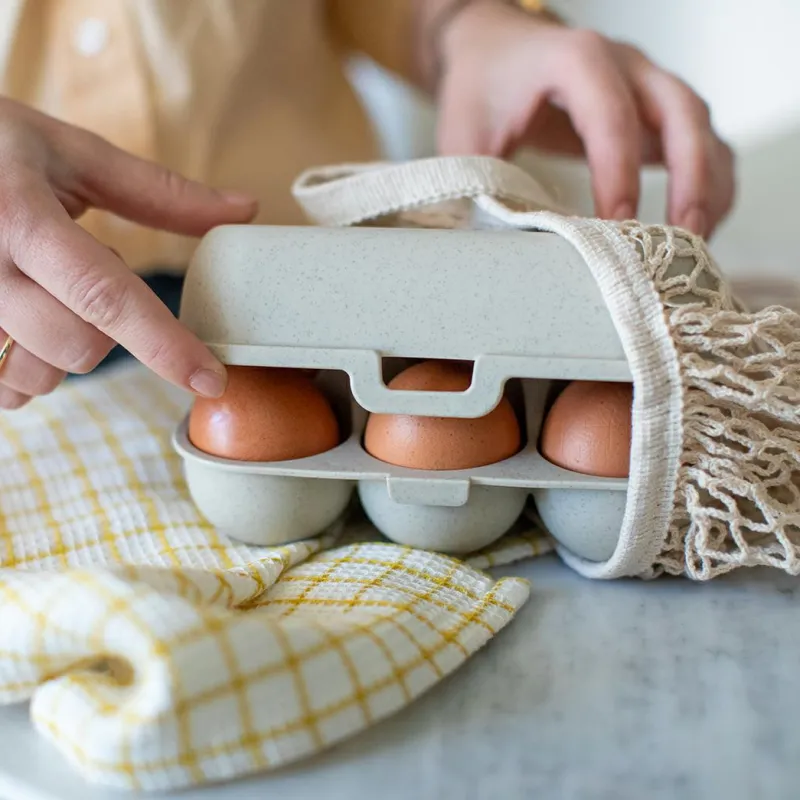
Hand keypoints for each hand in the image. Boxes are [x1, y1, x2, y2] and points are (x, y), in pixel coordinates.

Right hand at [0, 98, 256, 408]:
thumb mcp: (72, 153)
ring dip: (61, 349)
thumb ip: (159, 191)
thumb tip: (248, 209)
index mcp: (23, 216)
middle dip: (108, 330)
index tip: (210, 379)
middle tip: (83, 274)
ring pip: (35, 375)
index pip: (105, 294)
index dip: (164, 344)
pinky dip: (21, 371)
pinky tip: (19, 330)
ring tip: (44, 297)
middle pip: (79, 345)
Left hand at [436, 3, 734, 237]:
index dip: (618, 172)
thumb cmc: (482, 87)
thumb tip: (490, 245)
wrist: (499, 50)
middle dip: (691, 178)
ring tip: (697, 242)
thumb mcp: (463, 133)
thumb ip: (477, 183)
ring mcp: (647, 84)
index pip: (610, 115)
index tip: (617, 223)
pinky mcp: (655, 109)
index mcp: (574, 60)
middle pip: (681, 112)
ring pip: (701, 126)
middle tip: (684, 237)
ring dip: (709, 183)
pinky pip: (701, 139)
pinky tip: (699, 223)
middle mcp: (624, 64)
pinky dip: (710, 180)